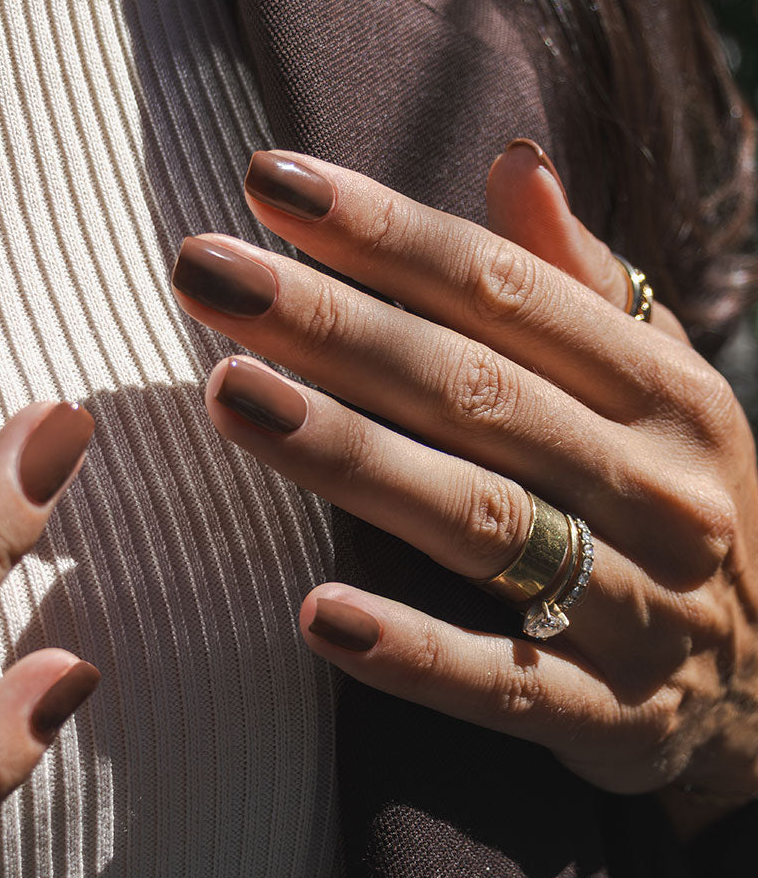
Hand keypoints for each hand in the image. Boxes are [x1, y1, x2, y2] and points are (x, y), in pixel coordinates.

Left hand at [171, 143, 757, 834]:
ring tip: (230, 394)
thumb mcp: (658, 388)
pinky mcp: (611, 715)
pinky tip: (316, 614)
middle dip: (332, 324)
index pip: (507, 290)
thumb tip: (514, 162)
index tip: (268, 184)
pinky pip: (503, 685)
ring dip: (349, 455)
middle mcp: (659, 486)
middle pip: (473, 391)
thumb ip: (581, 287)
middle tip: (205, 272)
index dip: (386, 233)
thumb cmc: (673, 504)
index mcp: (666, 392)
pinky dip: (413, 652)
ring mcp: (641, 608)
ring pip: (479, 520)